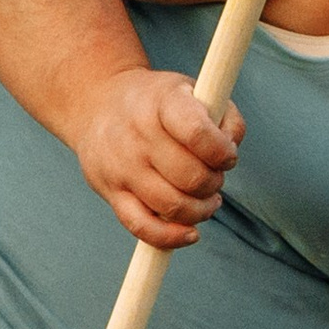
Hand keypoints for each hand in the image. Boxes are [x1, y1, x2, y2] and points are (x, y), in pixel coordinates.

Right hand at [68, 65, 239, 247]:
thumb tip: (231, 148)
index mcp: (163, 102)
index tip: (227, 156)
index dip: (222, 152)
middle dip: (214, 183)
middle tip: (214, 177)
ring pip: (172, 206)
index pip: (197, 133)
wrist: (98, 106)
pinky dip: (172, 238)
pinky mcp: (111, 192)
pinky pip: (143, 227)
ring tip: (207, 199)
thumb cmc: (157, 104)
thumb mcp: (192, 91)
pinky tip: (190, 233)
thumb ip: (224, 116)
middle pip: (190, 176)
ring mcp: (122, 166)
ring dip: (201, 210)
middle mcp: (138, 134)